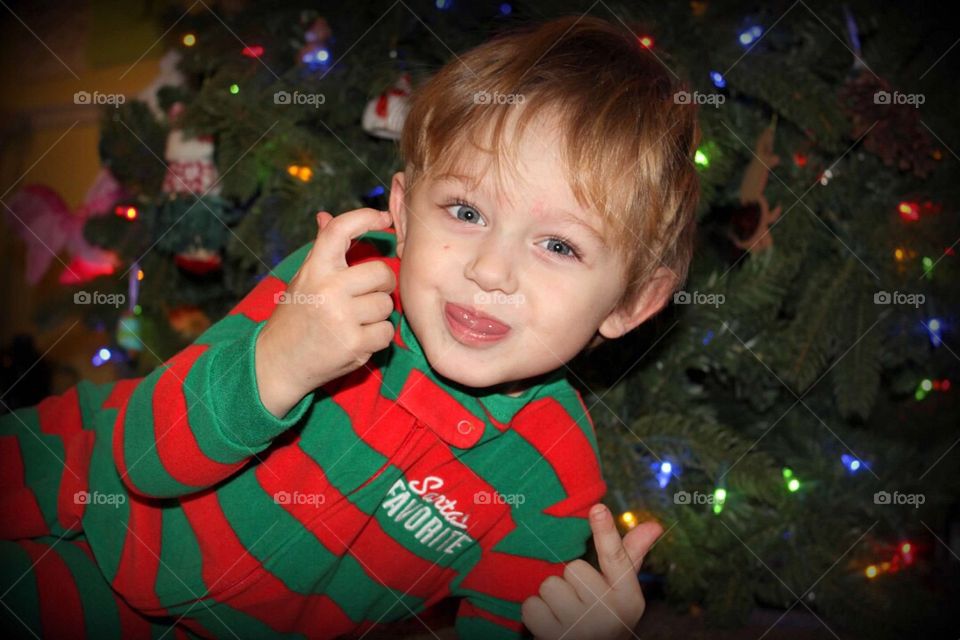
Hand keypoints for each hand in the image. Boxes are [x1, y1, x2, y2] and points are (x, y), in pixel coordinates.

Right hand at [255, 208, 395, 416]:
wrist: (277, 364)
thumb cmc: (294, 317)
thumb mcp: (303, 279)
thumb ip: (320, 250)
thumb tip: (325, 216)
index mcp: (315, 269)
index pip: (341, 230)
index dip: (366, 217)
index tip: (384, 219)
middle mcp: (328, 290)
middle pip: (382, 273)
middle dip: (381, 284)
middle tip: (365, 294)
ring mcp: (342, 319)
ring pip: (386, 305)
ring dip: (377, 314)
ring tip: (354, 321)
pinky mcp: (355, 346)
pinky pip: (387, 332)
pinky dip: (377, 337)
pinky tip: (356, 338)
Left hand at [521, 504, 662, 639]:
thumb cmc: (605, 617)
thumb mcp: (622, 592)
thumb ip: (630, 557)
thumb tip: (653, 525)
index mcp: (628, 598)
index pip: (616, 559)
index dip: (606, 531)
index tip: (598, 508)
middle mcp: (608, 614)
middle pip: (573, 568)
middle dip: (570, 583)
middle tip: (580, 604)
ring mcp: (581, 628)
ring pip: (550, 585)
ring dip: (551, 599)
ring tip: (565, 616)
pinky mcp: (554, 637)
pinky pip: (531, 606)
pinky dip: (536, 614)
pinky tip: (551, 626)